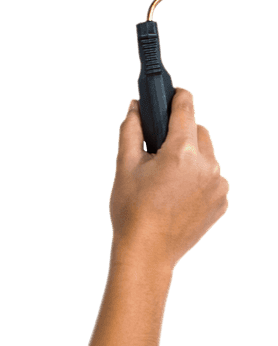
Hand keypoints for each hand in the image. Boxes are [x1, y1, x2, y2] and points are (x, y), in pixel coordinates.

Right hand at [108, 87, 229, 268]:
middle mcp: (207, 165)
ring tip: (166, 179)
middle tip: (157, 151)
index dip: (177, 96)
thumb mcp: (123, 166)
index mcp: (181, 152)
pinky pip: (212, 178)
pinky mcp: (222, 202)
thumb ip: (130, 131)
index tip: (173, 92)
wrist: (147, 253)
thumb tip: (135, 107)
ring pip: (207, 155)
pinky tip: (177, 195)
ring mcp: (219, 185)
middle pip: (198, 131)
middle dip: (180, 133)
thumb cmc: (131, 211)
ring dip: (190, 157)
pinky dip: (197, 179)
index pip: (186, 108)